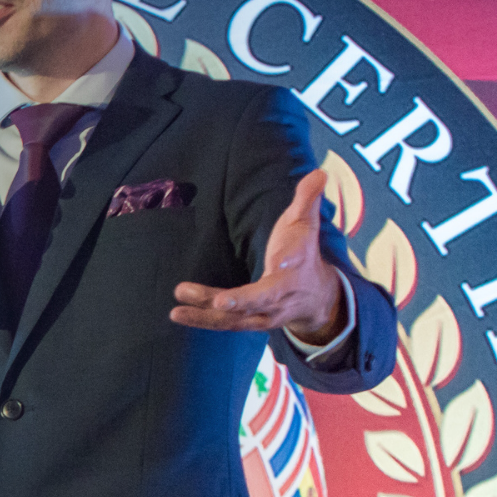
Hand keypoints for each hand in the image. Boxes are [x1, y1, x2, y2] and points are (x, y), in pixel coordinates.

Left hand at [171, 169, 345, 341]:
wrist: (317, 297)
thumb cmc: (304, 254)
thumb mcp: (306, 224)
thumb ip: (307, 199)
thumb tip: (320, 172)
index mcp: (298, 267)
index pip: (296, 261)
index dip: (289, 260)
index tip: (281, 261)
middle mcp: (282, 295)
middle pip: (263, 299)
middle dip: (242, 302)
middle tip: (220, 302)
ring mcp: (266, 313)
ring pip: (238, 318)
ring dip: (207, 314)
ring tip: (176, 309)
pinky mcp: (250, 322)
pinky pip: (225, 324)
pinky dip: (202, 320)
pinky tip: (177, 313)